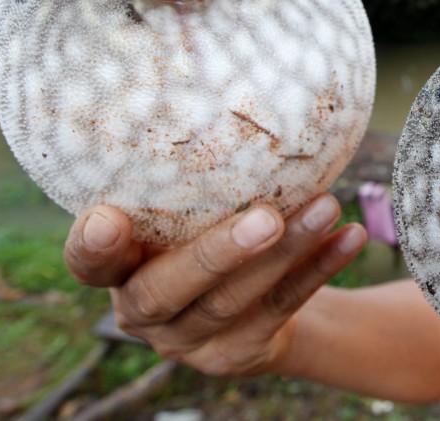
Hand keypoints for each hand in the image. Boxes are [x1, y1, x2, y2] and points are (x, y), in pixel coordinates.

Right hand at [63, 194, 365, 375]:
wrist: (252, 309)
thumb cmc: (207, 232)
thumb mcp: (188, 211)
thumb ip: (191, 182)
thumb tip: (237, 85)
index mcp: (119, 269)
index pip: (89, 264)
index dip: (93, 246)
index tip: (109, 219)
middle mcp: (143, 310)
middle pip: (168, 289)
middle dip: (218, 253)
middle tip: (266, 217)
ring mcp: (187, 340)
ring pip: (234, 300)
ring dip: (288, 251)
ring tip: (327, 206)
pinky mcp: (236, 354)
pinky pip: (282, 308)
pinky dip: (320, 269)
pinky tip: (350, 236)